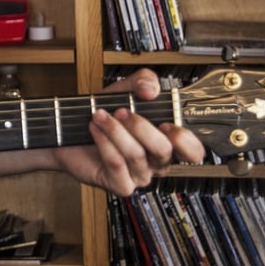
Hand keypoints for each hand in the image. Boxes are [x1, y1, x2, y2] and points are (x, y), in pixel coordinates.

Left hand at [50, 69, 203, 196]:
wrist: (71, 130)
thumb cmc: (105, 112)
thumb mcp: (126, 89)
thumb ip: (143, 80)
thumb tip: (150, 90)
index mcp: (167, 142)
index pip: (193, 151)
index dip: (185, 140)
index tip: (165, 123)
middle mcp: (157, 163)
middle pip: (163, 150)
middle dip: (140, 126)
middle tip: (121, 111)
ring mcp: (139, 176)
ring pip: (136, 155)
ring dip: (115, 130)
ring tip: (99, 115)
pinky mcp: (120, 185)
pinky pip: (117, 164)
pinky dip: (104, 142)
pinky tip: (94, 129)